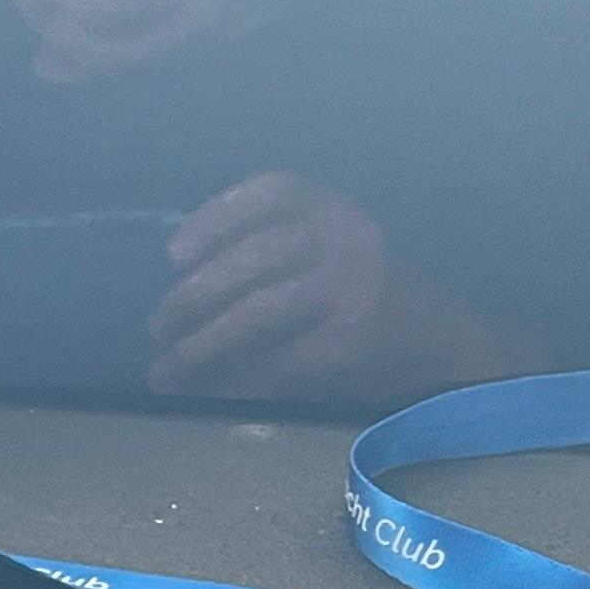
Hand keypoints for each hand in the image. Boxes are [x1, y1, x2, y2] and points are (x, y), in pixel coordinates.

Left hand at [150, 174, 533, 401]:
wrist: (432, 340)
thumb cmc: (355, 293)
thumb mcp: (323, 248)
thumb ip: (266, 250)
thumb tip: (176, 288)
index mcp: (331, 210)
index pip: (270, 194)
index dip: (215, 218)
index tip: (174, 255)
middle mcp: (345, 239)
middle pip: (253, 258)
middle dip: (193, 297)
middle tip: (157, 327)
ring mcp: (351, 290)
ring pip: (257, 313)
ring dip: (200, 347)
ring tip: (167, 371)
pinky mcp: (348, 343)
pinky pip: (276, 363)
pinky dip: (232, 382)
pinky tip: (206, 394)